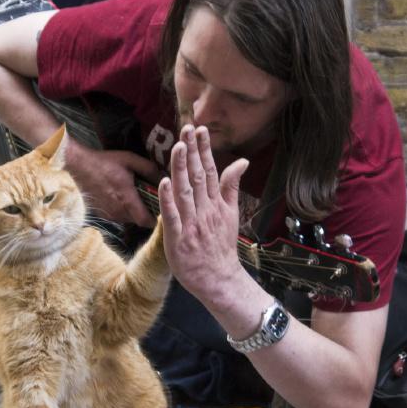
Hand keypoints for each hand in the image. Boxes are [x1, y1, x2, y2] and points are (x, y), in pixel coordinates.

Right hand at [63, 140, 158, 226]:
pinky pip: (118, 217)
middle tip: (146, 199)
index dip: (154, 219)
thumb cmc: (106, 162)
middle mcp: (118, 211)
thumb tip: (164, 178)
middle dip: (144, 212)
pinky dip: (122, 210)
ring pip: (128, 219)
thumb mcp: (130, 159)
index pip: (146, 221)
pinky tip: (119, 197)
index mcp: (127, 199)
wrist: (78, 167)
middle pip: (138, 221)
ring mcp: (109, 215)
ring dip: (132, 211)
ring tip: (132, 196)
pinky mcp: (102, 215)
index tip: (157, 210)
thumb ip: (149, 169)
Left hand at [159, 125, 248, 304]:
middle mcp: (205, 211)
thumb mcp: (231, 213)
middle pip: (197, 177)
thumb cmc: (221, 246)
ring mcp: (191, 225)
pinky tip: (164, 182)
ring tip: (179, 147)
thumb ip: (232, 186)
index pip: (210, 171)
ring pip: (185, 192)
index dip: (204, 149)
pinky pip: (172, 217)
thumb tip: (242, 161)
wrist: (219, 279)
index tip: (200, 129)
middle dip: (192, 151)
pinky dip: (168, 200)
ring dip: (181, 169)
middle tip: (187, 128)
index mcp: (216, 204)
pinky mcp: (178, 240)